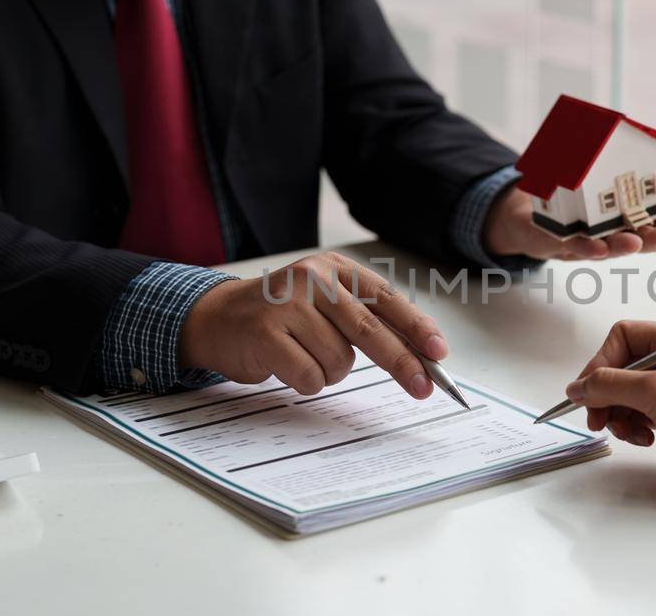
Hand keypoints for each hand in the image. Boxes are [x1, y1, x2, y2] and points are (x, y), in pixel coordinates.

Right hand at [178, 252, 446, 397]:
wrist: (216, 319)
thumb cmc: (281, 317)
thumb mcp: (324, 304)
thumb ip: (365, 320)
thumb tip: (418, 354)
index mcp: (333, 268)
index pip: (385, 299)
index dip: (415, 328)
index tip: (439, 353)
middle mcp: (311, 279)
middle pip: (369, 329)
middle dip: (401, 363)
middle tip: (423, 389)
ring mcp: (286, 304)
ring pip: (339, 360)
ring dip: (330, 372)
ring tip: (303, 356)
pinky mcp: (265, 333)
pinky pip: (310, 376)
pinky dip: (306, 382)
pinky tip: (286, 365)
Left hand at [483, 135, 655, 260]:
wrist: (535, 203)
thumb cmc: (585, 192)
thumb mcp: (622, 169)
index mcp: (627, 219)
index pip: (654, 226)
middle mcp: (609, 235)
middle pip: (635, 242)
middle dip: (652, 240)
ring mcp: (584, 240)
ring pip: (605, 248)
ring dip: (620, 247)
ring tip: (633, 244)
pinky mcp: (557, 238)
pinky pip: (571, 244)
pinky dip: (584, 245)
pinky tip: (594, 245)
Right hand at [565, 320, 655, 494]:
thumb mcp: (653, 393)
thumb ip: (608, 385)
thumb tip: (576, 388)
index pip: (622, 337)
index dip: (600, 364)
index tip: (587, 393)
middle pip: (623, 367)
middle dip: (607, 396)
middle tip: (598, 422)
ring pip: (631, 393)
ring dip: (622, 415)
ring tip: (630, 434)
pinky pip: (645, 410)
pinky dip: (638, 424)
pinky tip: (647, 438)